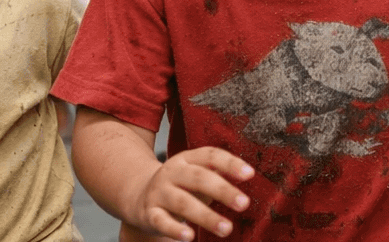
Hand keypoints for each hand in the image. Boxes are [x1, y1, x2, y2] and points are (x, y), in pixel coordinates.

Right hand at [125, 147, 254, 240]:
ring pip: (183, 203)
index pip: (210, 155)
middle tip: (244, 203)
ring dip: (206, 216)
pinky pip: (161, 221)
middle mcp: (172, 172)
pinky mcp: (149, 213)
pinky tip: (190, 236)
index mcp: (187, 159)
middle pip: (198, 178)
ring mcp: (159, 192)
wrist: (138, 193)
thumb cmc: (180, 185)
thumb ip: (219, 172)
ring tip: (227, 228)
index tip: (250, 174)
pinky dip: (175, 229)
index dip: (230, 163)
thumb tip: (248, 174)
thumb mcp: (197, 173)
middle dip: (223, 190)